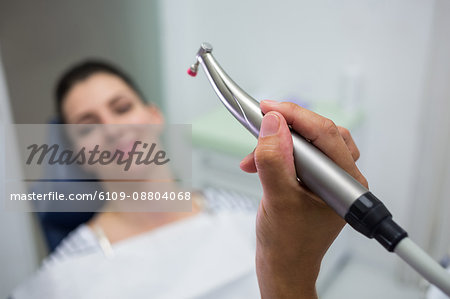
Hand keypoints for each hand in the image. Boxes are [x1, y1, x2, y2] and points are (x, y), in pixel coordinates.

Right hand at [240, 100, 367, 298]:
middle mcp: (341, 178)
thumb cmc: (288, 244)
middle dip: (285, 129)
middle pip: (319, 133)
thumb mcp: (277, 199)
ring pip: (308, 143)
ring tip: (256, 155)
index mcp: (344, 182)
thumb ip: (275, 159)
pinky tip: (259, 164)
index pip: (324, 134)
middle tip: (261, 124)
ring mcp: (328, 180)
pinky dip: (277, 155)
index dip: (294, 116)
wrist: (283, 267)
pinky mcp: (313, 182)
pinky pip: (298, 156)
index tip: (268, 109)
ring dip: (279, 143)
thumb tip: (273, 124)